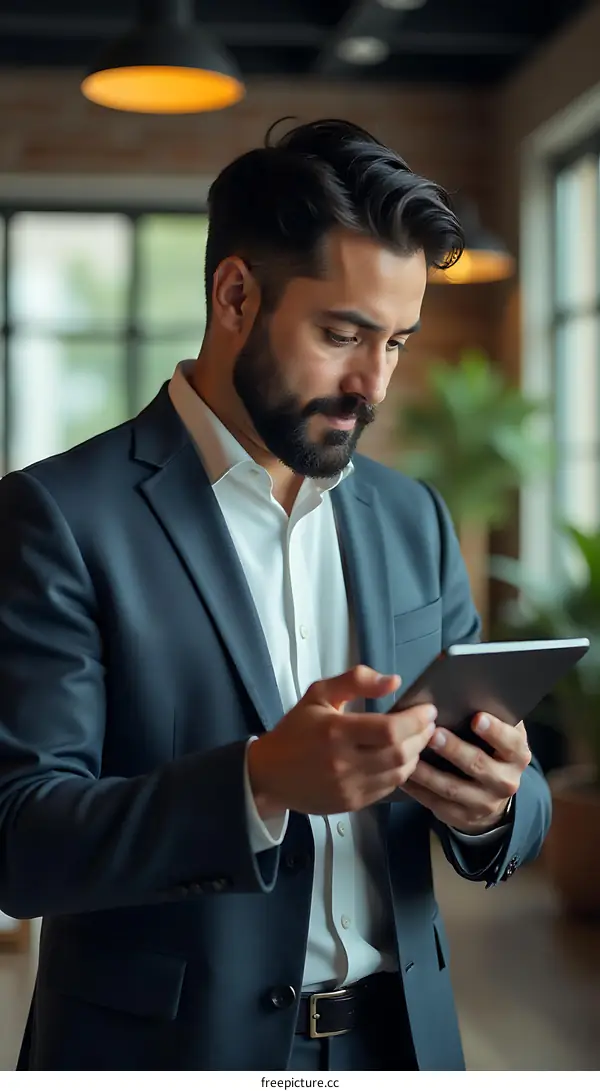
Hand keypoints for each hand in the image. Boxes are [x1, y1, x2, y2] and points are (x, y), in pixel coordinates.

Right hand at [247, 665, 437, 818]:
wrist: (269, 774)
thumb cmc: (296, 730)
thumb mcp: (319, 694)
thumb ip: (356, 680)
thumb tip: (393, 681)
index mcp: (335, 731)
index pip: (389, 728)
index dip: (415, 719)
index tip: (427, 710)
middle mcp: (344, 762)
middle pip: (400, 752)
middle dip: (422, 736)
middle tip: (428, 723)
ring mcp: (349, 787)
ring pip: (399, 773)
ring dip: (415, 755)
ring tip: (418, 739)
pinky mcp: (352, 803)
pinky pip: (388, 788)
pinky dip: (401, 772)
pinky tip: (402, 758)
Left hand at [401, 713, 531, 832]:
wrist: (494, 795)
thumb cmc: (491, 751)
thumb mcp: (500, 735)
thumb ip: (491, 717)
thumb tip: (467, 689)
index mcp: (517, 755)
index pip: (510, 742)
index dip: (495, 731)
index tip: (477, 718)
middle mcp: (505, 781)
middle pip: (478, 765)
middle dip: (454, 749)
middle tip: (432, 733)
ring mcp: (484, 803)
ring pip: (452, 788)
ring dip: (428, 772)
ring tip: (410, 754)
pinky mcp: (463, 817)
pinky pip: (436, 804)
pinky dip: (418, 790)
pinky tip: (403, 776)